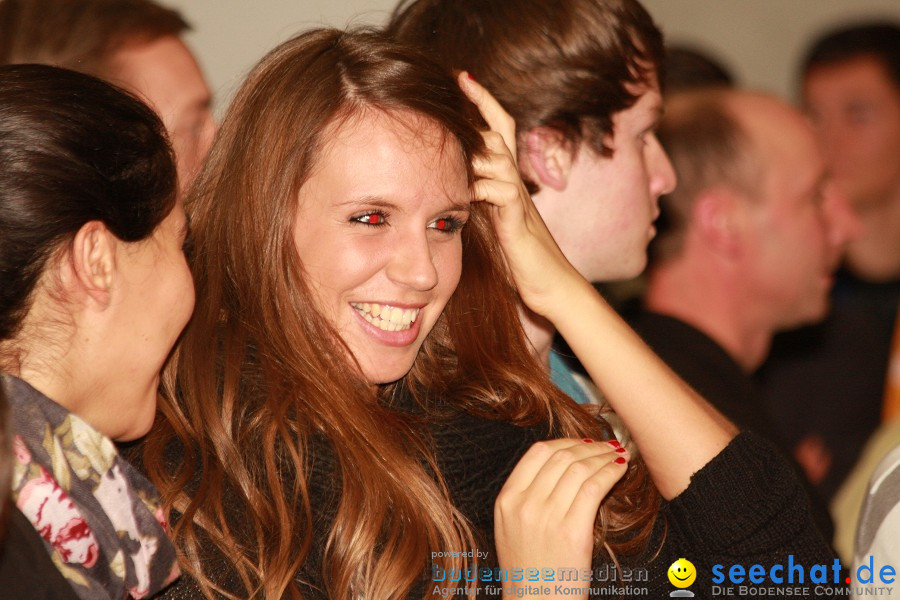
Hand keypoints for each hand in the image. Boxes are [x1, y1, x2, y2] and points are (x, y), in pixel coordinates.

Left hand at [457, 72, 586, 317]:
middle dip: (478, 107)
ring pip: (498, 155)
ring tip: (447, 138)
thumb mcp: (495, 222)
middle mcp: (514, 184)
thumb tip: (452, 186)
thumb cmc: (522, 259)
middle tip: (456, 84)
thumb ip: (480, 200)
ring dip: (472, 146)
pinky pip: (499, 190)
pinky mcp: (517, 220)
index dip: (484, 102)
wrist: (554, 287)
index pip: (500, 131)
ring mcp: (518, 200)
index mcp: (508, 182)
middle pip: (500, 133)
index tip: (463, 78)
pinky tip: (460, 187)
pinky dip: (477, 185)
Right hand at [494, 438, 628, 599]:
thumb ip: (528, 498)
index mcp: (506, 501)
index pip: (537, 453)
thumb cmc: (530, 573)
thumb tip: (563, 467)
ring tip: (618, 455)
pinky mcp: (571, 532)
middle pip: (562, 456)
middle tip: (608, 445)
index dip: (566, 442)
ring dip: (604, 456)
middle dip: (590, 446)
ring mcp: (546, 517)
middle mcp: (523, 505)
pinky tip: (620, 470)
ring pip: (580, 468)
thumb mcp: (512, 530)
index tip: (583, 443)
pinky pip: (594, 487)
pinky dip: (611, 472)